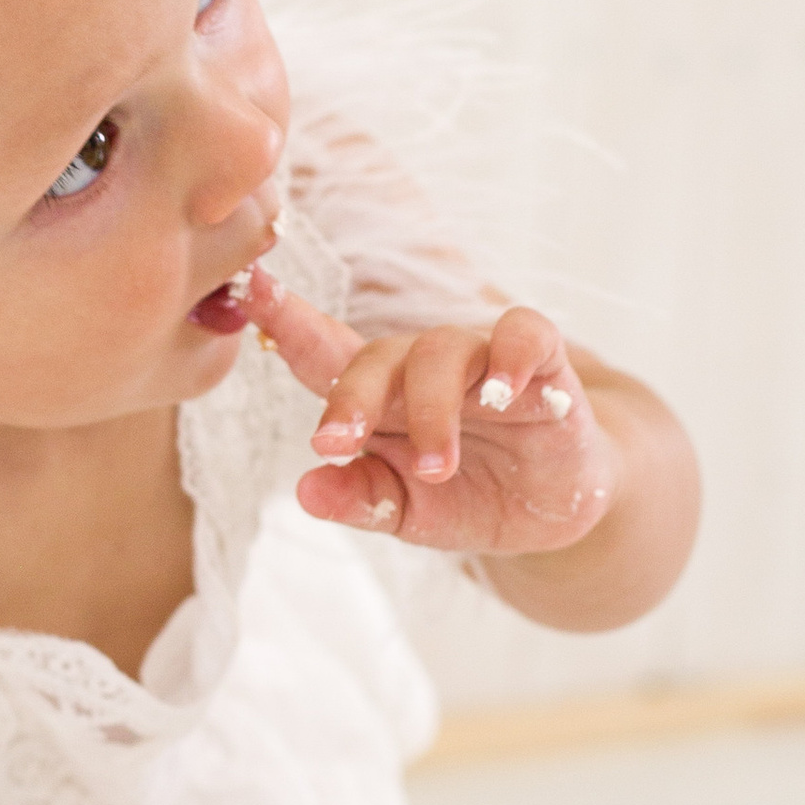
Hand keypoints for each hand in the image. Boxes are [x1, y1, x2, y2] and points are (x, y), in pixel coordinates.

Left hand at [248, 264, 616, 562]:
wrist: (555, 509)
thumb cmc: (468, 497)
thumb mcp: (409, 513)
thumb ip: (362, 499)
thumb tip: (306, 490)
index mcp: (379, 399)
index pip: (323, 354)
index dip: (287, 320)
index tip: (249, 291)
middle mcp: (422, 368)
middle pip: (377, 356)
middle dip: (351, 397)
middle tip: (335, 444)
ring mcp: (481, 360)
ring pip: (443, 351)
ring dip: (432, 410)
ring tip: (432, 466)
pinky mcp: (542, 363)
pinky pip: (525, 335)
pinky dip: (513, 357)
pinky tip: (506, 395)